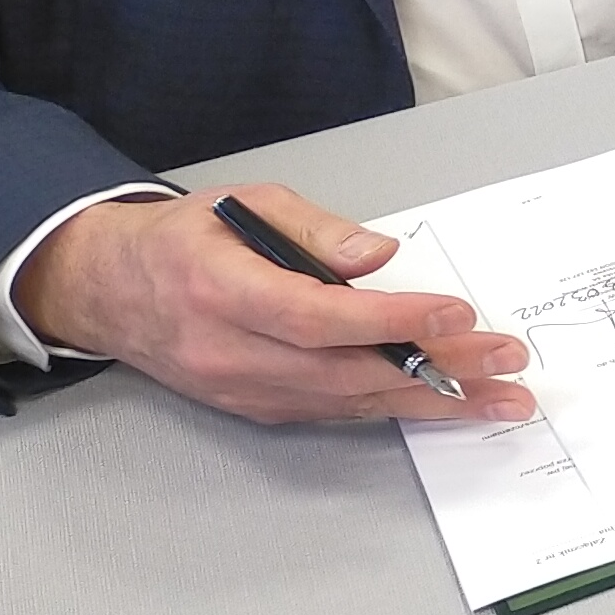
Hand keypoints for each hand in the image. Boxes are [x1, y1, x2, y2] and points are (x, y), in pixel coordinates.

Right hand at [13, 185, 533, 423]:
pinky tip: (444, 403)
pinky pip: (334, 411)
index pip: (318, 316)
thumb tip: (379, 255)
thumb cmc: (183, 240)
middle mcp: (230, 351)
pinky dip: (392, 408)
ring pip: (349, 402)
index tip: (456, 315)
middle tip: (505, 362)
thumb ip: (314, 229)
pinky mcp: (255, 408)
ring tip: (499, 397)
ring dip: (431, 402)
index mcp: (221, 290)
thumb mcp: (244, 203)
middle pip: (346, 370)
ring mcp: (242, 389)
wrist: (109, 292)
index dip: (391, 320)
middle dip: (436, 369)